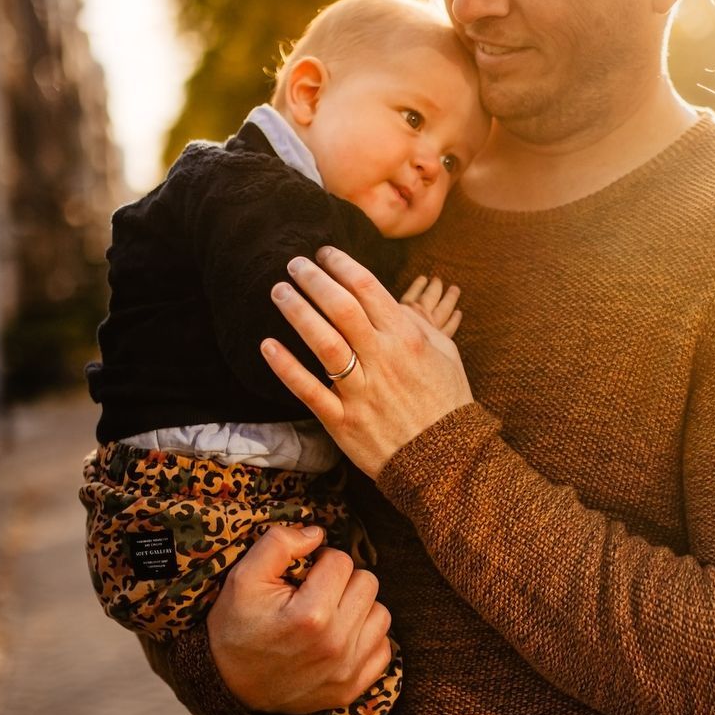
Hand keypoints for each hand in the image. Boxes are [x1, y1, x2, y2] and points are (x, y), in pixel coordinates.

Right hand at [206, 523, 392, 714]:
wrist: (226, 687)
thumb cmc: (235, 628)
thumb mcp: (242, 577)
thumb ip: (279, 543)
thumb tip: (317, 533)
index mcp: (312, 615)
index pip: (341, 561)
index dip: (319, 561)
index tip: (302, 576)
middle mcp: (336, 644)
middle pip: (368, 584)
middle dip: (342, 581)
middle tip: (315, 593)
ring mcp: (347, 670)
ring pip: (380, 614)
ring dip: (358, 608)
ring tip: (329, 614)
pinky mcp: (352, 688)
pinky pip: (384, 650)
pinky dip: (366, 640)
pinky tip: (339, 638)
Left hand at [262, 247, 475, 474]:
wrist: (446, 460)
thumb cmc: (447, 402)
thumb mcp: (445, 353)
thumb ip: (415, 325)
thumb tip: (389, 301)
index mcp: (407, 339)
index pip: (368, 288)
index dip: (342, 265)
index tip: (324, 254)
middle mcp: (382, 359)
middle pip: (341, 308)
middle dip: (314, 280)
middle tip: (294, 264)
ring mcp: (362, 391)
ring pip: (323, 343)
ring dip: (298, 312)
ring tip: (279, 292)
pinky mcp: (343, 421)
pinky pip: (309, 390)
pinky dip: (286, 367)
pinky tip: (268, 345)